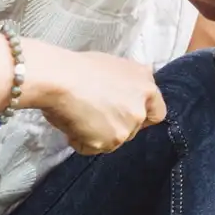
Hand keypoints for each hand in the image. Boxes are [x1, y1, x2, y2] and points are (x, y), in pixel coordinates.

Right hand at [30, 46, 166, 154]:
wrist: (58, 78)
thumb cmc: (77, 68)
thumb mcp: (112, 66)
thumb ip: (126, 83)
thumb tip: (125, 91)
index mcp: (145, 85)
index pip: (156, 112)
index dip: (142, 116)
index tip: (126, 115)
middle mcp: (141, 107)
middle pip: (134, 129)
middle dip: (115, 125)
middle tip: (93, 113)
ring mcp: (127, 127)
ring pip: (114, 140)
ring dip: (96, 133)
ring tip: (78, 114)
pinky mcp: (110, 142)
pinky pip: (93, 148)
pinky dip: (81, 141)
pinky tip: (71, 123)